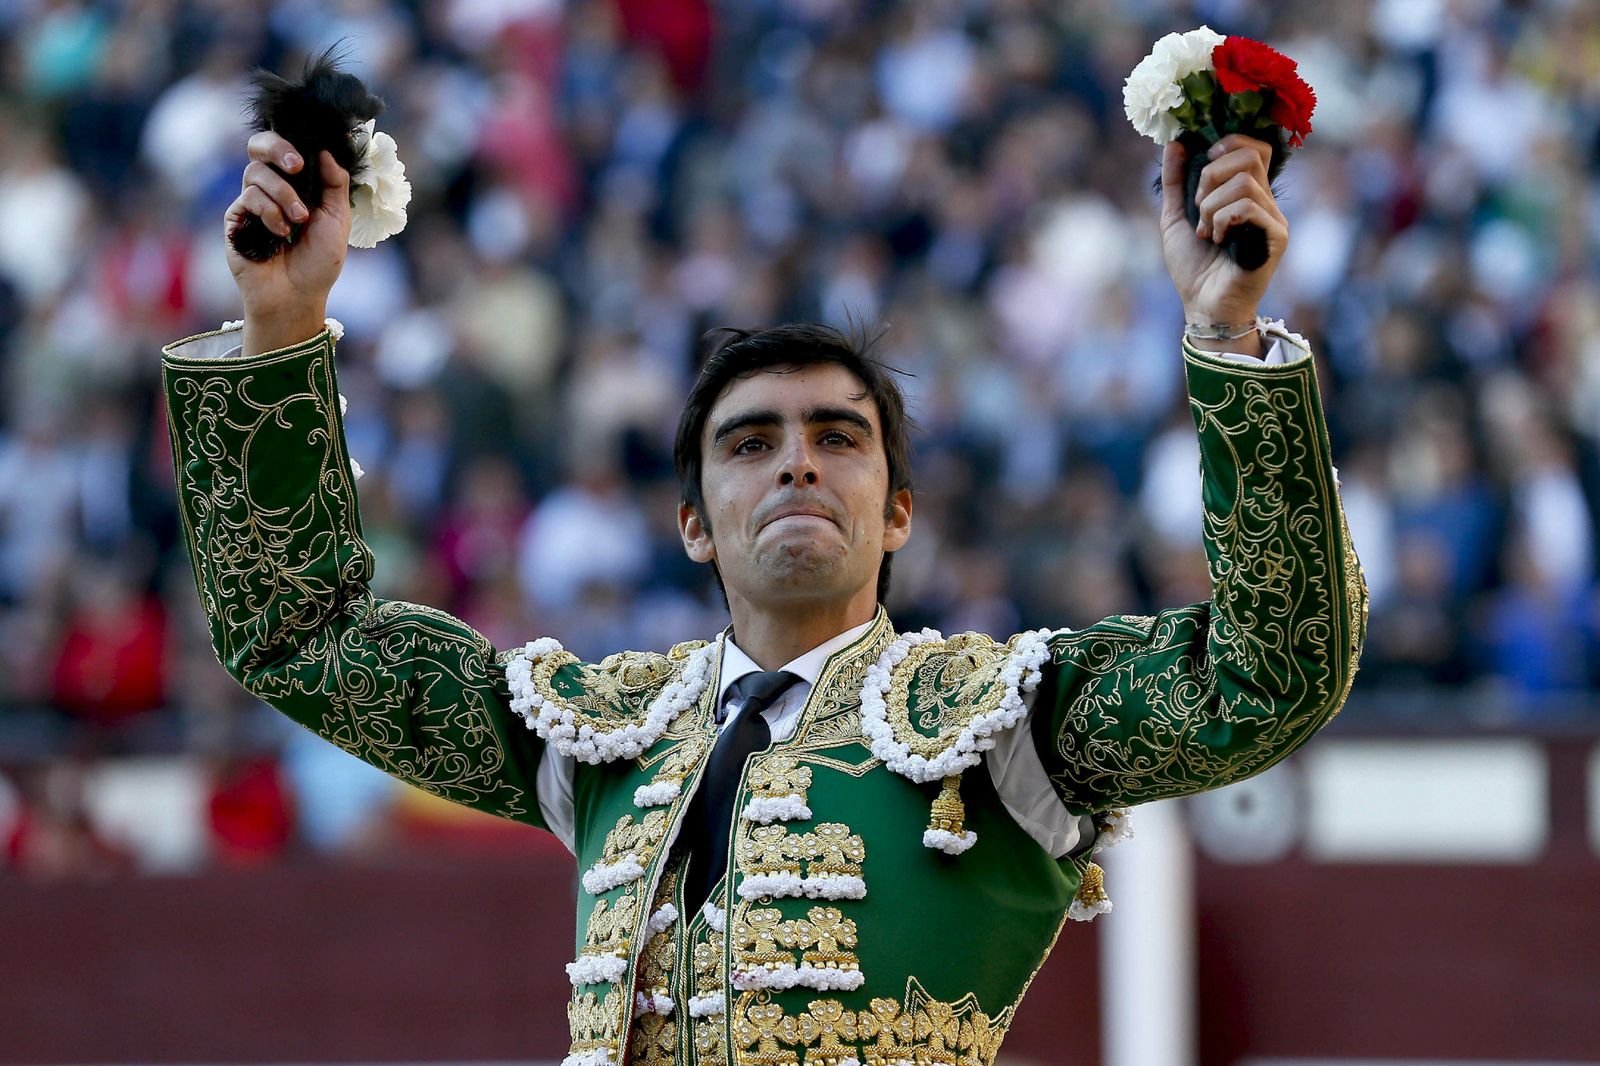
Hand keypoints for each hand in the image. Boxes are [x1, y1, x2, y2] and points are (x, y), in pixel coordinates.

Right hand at [224, 132, 351, 355]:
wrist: (298, 296)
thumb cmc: (319, 262)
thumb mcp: (337, 219)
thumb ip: (334, 184)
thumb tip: (325, 150)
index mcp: (295, 185)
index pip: (282, 148)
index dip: (288, 142)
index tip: (306, 158)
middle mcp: (270, 189)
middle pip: (258, 147)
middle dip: (276, 148)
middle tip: (295, 166)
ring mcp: (250, 203)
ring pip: (256, 173)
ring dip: (283, 194)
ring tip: (298, 221)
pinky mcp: (236, 220)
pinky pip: (248, 198)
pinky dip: (269, 212)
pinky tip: (281, 233)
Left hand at [1158, 134, 1287, 341]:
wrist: (1202, 306)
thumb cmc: (1192, 267)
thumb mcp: (1175, 218)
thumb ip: (1175, 182)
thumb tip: (1174, 143)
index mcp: (1247, 193)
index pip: (1255, 147)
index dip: (1230, 144)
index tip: (1205, 163)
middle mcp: (1265, 202)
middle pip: (1252, 155)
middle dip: (1213, 174)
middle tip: (1199, 205)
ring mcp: (1273, 218)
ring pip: (1245, 182)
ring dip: (1212, 204)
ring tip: (1205, 231)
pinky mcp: (1276, 237)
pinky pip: (1249, 206)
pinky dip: (1223, 218)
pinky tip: (1218, 239)